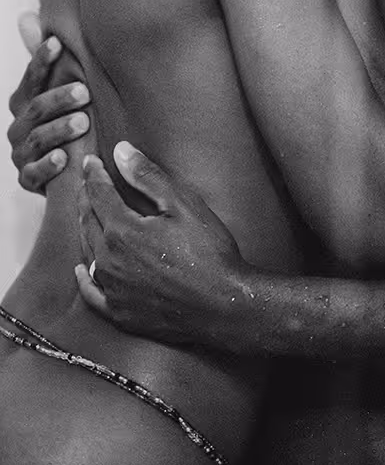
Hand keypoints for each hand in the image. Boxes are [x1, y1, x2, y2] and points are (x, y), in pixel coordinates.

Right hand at [8, 33, 89, 191]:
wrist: (69, 171)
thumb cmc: (66, 120)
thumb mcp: (60, 88)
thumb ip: (47, 59)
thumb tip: (24, 15)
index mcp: (24, 101)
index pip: (31, 77)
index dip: (41, 60)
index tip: (58, 44)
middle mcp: (18, 126)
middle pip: (35, 109)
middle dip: (58, 98)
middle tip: (84, 91)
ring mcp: (21, 154)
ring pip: (36, 140)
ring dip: (59, 130)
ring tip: (82, 121)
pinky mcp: (28, 180)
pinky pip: (34, 174)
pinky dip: (47, 167)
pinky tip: (63, 159)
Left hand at [76, 143, 246, 344]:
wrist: (223, 305)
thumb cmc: (209, 253)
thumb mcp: (183, 204)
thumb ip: (148, 176)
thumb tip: (120, 151)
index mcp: (122, 230)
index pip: (98, 194)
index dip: (93, 175)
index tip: (90, 161)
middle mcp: (109, 260)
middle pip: (88, 221)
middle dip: (86, 198)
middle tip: (87, 183)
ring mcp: (113, 289)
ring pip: (88, 253)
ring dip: (85, 229)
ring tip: (87, 215)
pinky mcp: (121, 312)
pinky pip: (91, 294)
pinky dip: (84, 279)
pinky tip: (82, 270)